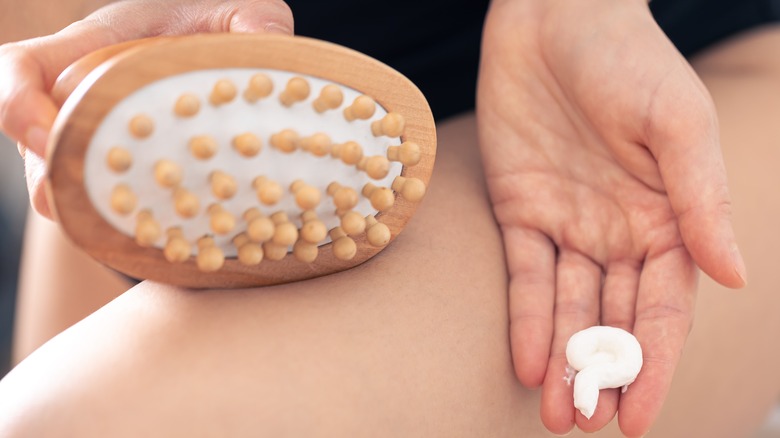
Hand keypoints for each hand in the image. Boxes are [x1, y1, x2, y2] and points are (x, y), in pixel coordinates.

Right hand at [0, 0, 292, 217]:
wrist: (227, 44)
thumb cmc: (225, 18)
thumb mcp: (245, 9)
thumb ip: (256, 22)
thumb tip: (268, 48)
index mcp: (98, 45)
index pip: (22, 67)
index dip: (16, 105)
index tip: (50, 137)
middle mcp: (86, 94)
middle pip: (35, 142)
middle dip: (52, 179)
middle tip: (100, 203)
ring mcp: (103, 134)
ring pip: (65, 179)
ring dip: (90, 207)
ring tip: (142, 226)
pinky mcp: (131, 167)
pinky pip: (108, 199)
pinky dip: (126, 220)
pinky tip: (169, 232)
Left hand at [477, 0, 745, 435]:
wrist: (554, 17)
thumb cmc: (629, 60)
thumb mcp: (677, 125)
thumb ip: (703, 201)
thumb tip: (733, 279)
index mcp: (671, 221)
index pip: (663, 310)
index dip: (652, 366)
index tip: (638, 420)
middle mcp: (621, 233)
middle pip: (612, 319)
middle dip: (601, 375)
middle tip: (584, 426)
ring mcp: (570, 225)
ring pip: (567, 307)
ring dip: (561, 360)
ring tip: (555, 415)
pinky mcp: (521, 209)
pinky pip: (524, 274)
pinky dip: (525, 318)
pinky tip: (524, 362)